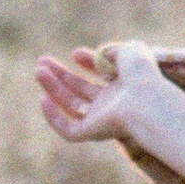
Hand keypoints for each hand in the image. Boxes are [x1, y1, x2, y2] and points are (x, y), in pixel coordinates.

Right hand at [35, 39, 158, 145]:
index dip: (89, 63)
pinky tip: (43, 99)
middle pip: (82, 90)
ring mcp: (102, 119)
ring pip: (72, 106)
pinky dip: (53, 117)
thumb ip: (114, 51)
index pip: (102, 76)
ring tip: (39, 70)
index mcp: (126, 85)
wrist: (146, 100)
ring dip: (54, 89)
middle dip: (62, 75)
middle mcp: (113, 104)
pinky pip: (68, 130)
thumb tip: (100, 54)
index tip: (76, 52)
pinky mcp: (92, 133)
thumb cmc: (142, 75)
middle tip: (43, 61)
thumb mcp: (130, 52)